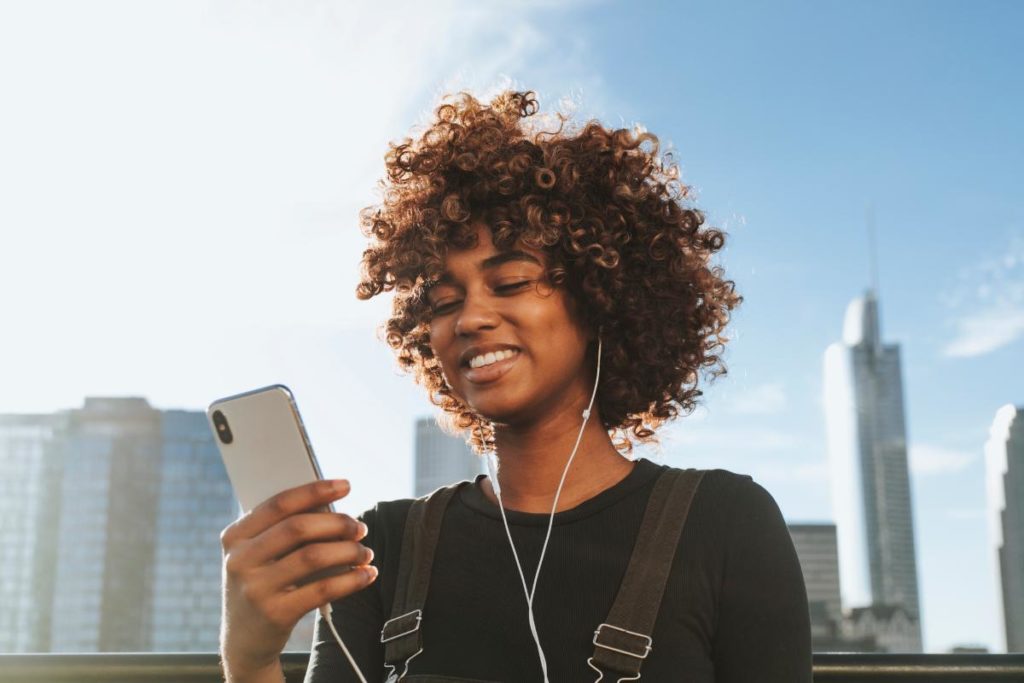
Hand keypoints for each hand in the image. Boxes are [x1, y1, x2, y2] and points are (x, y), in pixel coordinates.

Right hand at [219, 479, 376, 677]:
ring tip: (365, 552)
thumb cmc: (262, 585)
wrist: (244, 641)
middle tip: (360, 528)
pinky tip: (366, 575)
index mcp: (235, 536)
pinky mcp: (275, 614)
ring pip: (313, 556)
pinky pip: (323, 589)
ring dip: (348, 551)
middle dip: (337, 523)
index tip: (345, 485)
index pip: (279, 503)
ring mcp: (255, 589)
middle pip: (298, 527)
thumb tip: (333, 507)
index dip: (315, 490)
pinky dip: (351, 579)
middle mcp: (239, 560)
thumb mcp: (259, 556)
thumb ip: (284, 531)